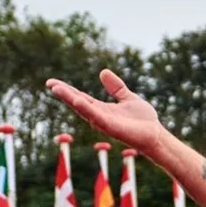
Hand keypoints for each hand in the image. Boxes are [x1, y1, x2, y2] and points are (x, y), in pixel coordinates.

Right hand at [45, 69, 162, 150]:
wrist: (155, 134)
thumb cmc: (143, 120)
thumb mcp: (127, 97)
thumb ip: (115, 87)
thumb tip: (102, 72)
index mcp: (101, 109)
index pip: (80, 97)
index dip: (67, 90)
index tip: (52, 83)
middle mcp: (99, 116)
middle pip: (78, 103)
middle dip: (64, 94)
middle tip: (50, 84)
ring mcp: (104, 123)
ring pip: (84, 109)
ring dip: (71, 99)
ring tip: (58, 89)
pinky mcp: (112, 128)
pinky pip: (97, 117)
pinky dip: (87, 109)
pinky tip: (78, 100)